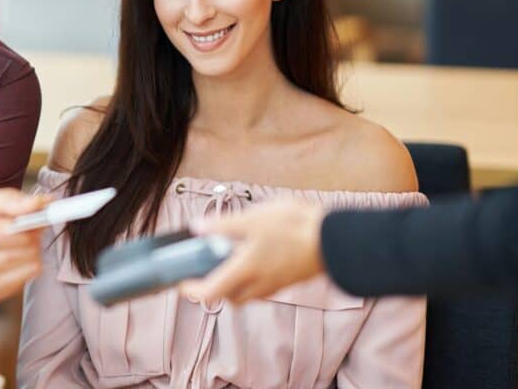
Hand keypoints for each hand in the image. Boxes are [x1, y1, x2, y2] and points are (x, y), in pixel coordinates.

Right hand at [0, 188, 48, 306]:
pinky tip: (5, 259)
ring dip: (30, 252)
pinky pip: (21, 283)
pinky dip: (20, 268)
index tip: (36, 214)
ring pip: (29, 268)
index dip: (33, 222)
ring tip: (13, 242)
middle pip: (27, 251)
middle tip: (25, 226)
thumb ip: (7, 199)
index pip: (18, 233)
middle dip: (33, 236)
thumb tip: (41, 203)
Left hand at [179, 200, 326, 303]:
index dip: (191, 291)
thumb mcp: (252, 219)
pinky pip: (264, 286)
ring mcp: (276, 284)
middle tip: (204, 269)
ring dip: (234, 283)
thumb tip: (198, 228)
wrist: (336, 239)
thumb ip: (223, 226)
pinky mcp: (289, 280)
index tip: (181, 282)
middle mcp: (259, 284)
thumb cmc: (294, 227)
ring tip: (228, 259)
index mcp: (244, 271)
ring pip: (247, 294)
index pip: (209, 293)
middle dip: (213, 288)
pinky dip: (252, 277)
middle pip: (228, 297)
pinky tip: (255, 255)